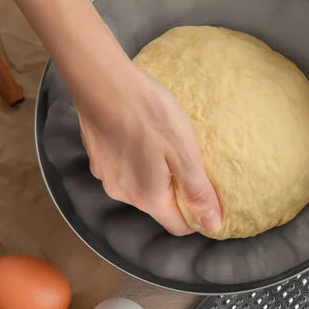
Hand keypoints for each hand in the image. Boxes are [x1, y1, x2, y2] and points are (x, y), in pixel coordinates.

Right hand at [76, 63, 221, 235]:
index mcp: (148, 198)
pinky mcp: (96, 157)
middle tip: (192, 165)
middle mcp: (123, 194)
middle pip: (158, 206)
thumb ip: (197, 192)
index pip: (177, 226)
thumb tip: (212, 226)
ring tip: (168, 148)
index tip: (209, 198)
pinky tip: (143, 137)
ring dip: (156, 176)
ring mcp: (106, 176)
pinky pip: (124, 169)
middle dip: (177, 193)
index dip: (196, 217)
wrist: (103, 82)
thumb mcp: (184, 153)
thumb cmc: (149, 114)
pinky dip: (137, 161)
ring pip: (139, 187)